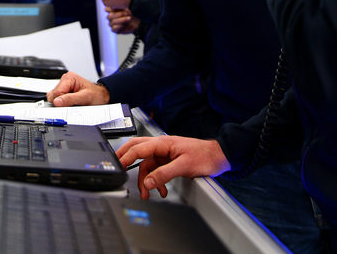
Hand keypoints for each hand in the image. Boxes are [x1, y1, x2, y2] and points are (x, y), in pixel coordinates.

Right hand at [46, 72, 110, 106]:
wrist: (101, 96)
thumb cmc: (96, 95)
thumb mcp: (85, 98)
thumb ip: (70, 99)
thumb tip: (57, 102)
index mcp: (69, 78)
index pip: (56, 93)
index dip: (61, 102)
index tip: (69, 105)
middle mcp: (65, 80)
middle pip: (53, 95)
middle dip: (61, 102)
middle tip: (73, 104)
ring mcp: (64, 85)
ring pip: (54, 98)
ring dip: (62, 103)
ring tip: (74, 103)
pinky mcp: (64, 90)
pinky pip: (57, 99)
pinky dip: (62, 103)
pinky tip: (71, 102)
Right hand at [106, 7, 140, 33]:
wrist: (139, 19)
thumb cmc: (133, 12)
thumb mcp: (127, 6)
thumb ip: (119, 4)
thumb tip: (112, 3)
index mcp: (112, 10)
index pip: (106, 9)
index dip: (111, 9)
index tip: (119, 7)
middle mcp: (112, 17)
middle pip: (109, 16)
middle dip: (118, 14)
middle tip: (126, 13)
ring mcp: (113, 23)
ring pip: (112, 22)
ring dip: (121, 20)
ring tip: (129, 18)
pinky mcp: (116, 30)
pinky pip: (113, 28)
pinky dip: (119, 26)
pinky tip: (124, 24)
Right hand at [116, 136, 230, 199]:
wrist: (219, 157)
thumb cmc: (205, 156)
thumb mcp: (184, 166)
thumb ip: (164, 174)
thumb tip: (149, 181)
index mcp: (163, 143)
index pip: (138, 148)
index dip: (126, 157)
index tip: (117, 166)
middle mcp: (162, 146)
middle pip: (137, 149)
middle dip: (126, 159)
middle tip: (117, 167)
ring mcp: (165, 153)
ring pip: (147, 164)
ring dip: (145, 179)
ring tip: (147, 192)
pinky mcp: (169, 161)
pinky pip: (156, 170)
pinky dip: (156, 181)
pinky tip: (161, 190)